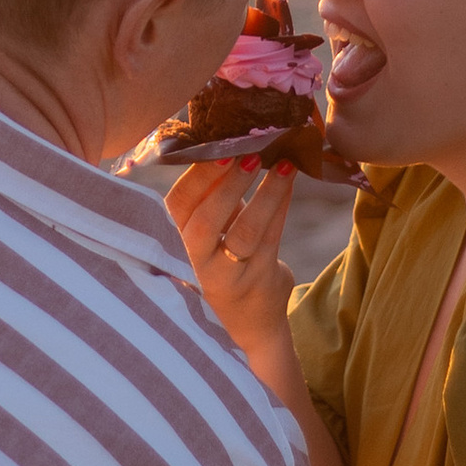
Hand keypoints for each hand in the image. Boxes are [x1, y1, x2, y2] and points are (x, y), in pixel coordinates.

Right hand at [167, 154, 302, 377]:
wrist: (247, 323)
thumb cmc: (221, 262)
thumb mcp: (205, 235)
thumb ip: (207, 198)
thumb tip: (221, 142)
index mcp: (176, 243)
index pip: (176, 207)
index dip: (196, 177)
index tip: (217, 148)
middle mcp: (196, 263)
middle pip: (205, 222)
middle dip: (227, 184)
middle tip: (248, 153)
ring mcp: (229, 275)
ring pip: (246, 232)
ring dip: (265, 194)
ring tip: (282, 164)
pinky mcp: (260, 281)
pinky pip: (272, 238)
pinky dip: (281, 205)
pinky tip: (289, 180)